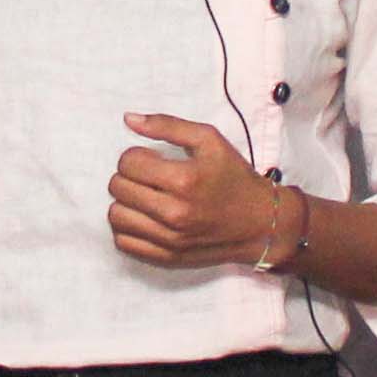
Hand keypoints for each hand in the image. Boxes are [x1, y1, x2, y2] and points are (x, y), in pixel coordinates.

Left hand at [111, 113, 293, 269]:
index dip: (135, 155)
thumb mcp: (209, 140)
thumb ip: (167, 126)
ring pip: (115, 215)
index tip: (151, 159)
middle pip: (118, 187)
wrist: (261, 223)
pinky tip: (144, 217)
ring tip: (144, 197)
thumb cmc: (234, 178)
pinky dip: (127, 228)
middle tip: (148, 176)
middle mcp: (174, 212)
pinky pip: (123, 242)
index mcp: (184, 180)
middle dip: (128, 176)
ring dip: (125, 202)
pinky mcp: (166, 257)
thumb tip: (128, 119)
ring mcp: (169, 239)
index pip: (128, 162)